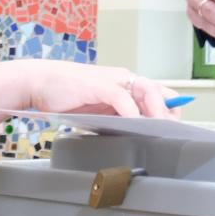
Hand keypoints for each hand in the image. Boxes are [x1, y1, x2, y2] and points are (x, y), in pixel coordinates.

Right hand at [22, 60, 175, 118]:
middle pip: (158, 90)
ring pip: (146, 90)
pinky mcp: (98, 85)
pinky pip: (121, 97)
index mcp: (125, 84)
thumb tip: (136, 136)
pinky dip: (131, 111)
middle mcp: (123, 79)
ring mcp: (111, 80)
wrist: (39, 83)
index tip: (175, 129)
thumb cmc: (67, 98)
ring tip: (161, 128)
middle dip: (169, 111)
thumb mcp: (99, 111)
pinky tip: (134, 124)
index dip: (169, 109)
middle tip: (173, 132)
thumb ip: (117, 119)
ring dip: (157, 110)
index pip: (158, 92)